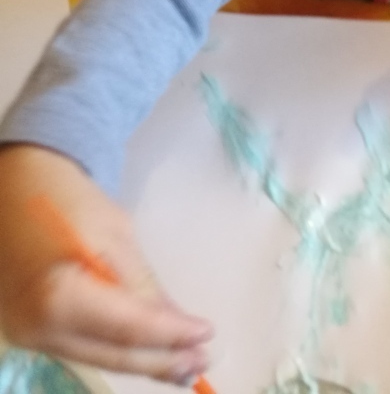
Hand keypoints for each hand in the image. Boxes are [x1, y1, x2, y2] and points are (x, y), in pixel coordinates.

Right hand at [0, 145, 212, 383]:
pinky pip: (83, 349)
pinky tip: (148, 354)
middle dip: (161, 361)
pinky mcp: (30, 333)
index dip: (170, 335)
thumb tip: (176, 323)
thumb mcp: (115, 234)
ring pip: (98, 358)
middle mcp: (37, 328)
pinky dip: (117, 351)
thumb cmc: (69, 200)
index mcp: (58, 297)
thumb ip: (142, 285)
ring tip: (184, 364)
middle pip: (113, 355)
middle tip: (204, 361)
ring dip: (143, 363)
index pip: (127, 328)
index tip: (207, 334)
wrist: (16, 188)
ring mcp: (28, 336)